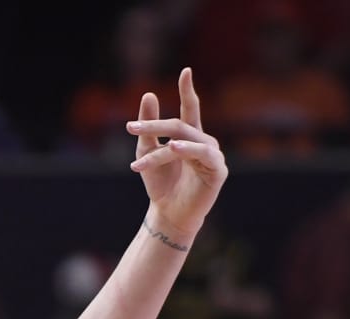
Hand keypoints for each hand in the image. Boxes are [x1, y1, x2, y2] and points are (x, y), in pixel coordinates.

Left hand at [128, 68, 227, 244]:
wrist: (168, 215)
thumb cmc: (160, 184)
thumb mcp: (146, 152)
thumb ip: (148, 127)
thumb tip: (149, 94)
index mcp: (190, 136)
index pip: (190, 109)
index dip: (188, 90)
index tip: (186, 71)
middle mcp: (204, 142)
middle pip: (180, 126)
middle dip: (155, 125)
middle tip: (131, 128)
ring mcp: (213, 156)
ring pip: (185, 141)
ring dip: (163, 147)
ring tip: (149, 150)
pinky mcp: (218, 170)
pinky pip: (202, 155)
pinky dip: (187, 150)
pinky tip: (174, 148)